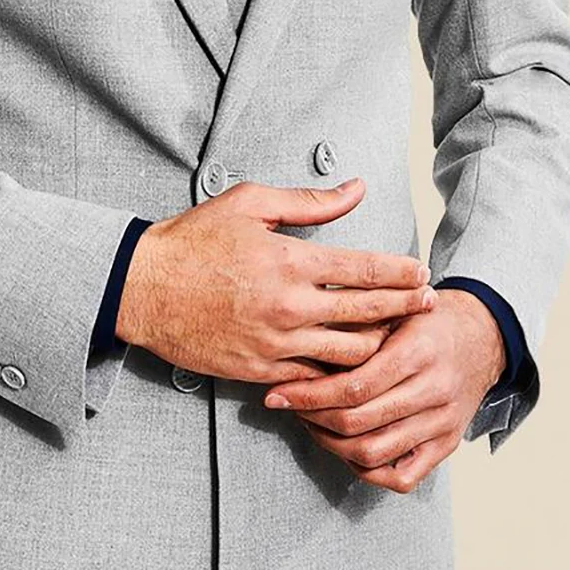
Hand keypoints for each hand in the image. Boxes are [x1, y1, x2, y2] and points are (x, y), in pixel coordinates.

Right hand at [115, 177, 436, 387]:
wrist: (140, 288)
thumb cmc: (191, 240)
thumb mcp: (249, 203)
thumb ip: (309, 201)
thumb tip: (356, 189)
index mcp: (290, 262)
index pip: (366, 270)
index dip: (402, 274)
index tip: (423, 274)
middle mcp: (289, 307)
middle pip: (368, 314)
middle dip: (406, 309)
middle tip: (428, 305)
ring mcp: (275, 344)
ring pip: (349, 355)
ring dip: (378, 346)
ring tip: (395, 336)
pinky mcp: (259, 372)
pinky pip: (314, 380)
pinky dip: (338, 374)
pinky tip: (352, 366)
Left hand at [260, 287, 506, 491]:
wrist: (482, 335)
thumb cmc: (426, 319)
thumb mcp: (393, 308)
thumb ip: (354, 327)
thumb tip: (298, 345)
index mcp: (418, 352)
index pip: (354, 386)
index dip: (309, 394)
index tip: (277, 393)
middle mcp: (434, 391)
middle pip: (359, 423)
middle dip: (312, 417)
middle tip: (288, 405)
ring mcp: (443, 423)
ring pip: (373, 453)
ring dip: (331, 444)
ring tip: (311, 423)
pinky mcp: (447, 444)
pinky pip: (402, 477)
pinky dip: (366, 470)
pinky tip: (345, 448)